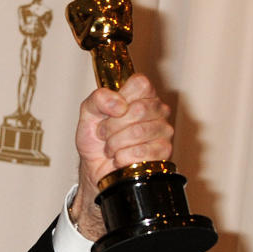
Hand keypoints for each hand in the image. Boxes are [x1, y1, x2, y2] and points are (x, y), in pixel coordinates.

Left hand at [70, 73, 173, 239]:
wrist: (95, 168)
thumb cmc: (96, 139)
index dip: (120, 98)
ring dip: (115, 144)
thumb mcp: (88, 113)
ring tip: (111, 148)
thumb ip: (98, 99)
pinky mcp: (164, 151)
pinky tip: (119, 158)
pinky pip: (141, 151)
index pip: (141, 83)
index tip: (110, 112)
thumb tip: (118, 104)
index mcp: (142, 94)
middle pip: (138, 109)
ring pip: (139, 132)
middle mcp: (157, 109)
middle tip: (105, 135)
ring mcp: (163, 130)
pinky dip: (122, 157)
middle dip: (112, 127)